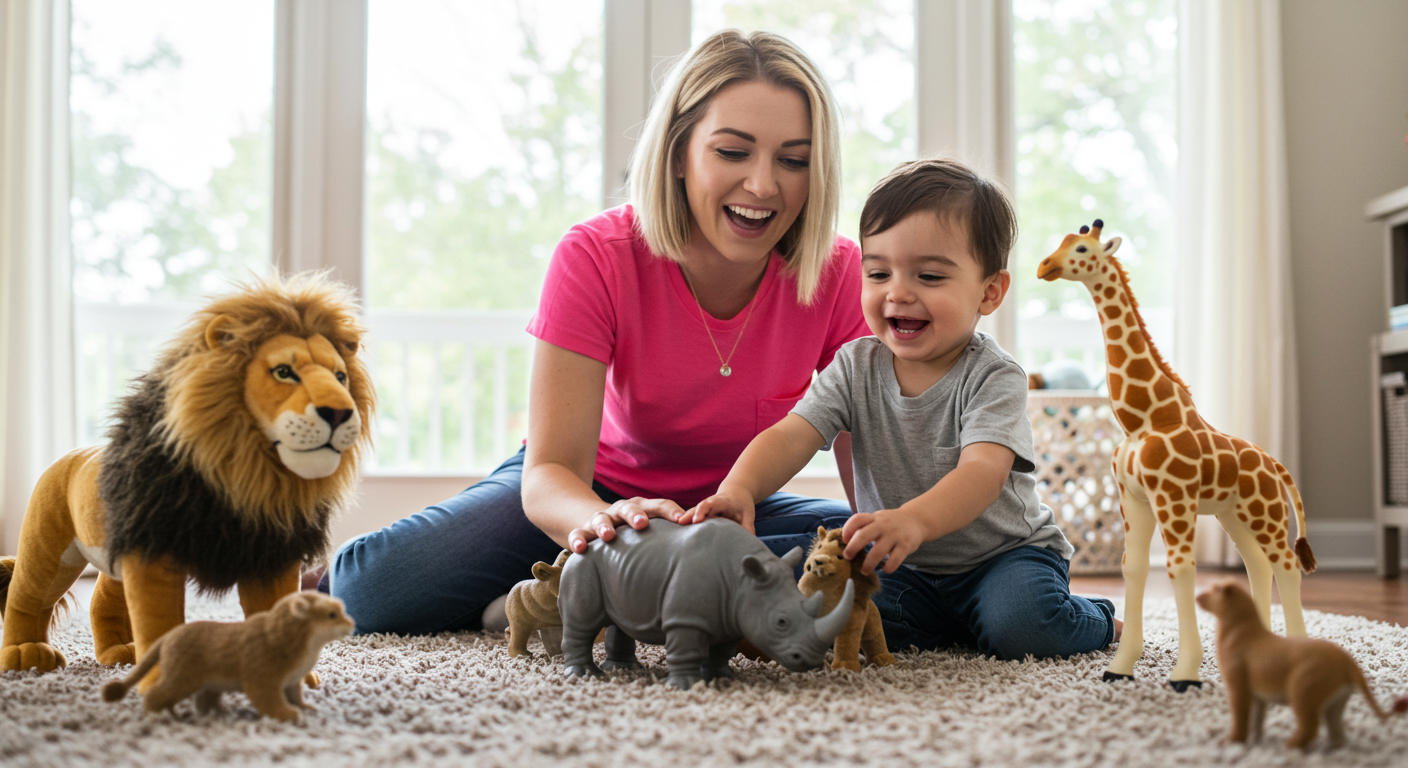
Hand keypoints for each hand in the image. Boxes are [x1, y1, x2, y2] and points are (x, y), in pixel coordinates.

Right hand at [567, 497, 685, 553]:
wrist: (597, 522)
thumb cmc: (634, 531)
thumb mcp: (652, 530)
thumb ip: (672, 537)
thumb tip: (704, 547)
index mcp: (643, 508)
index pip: (659, 506)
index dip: (670, 511)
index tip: (682, 520)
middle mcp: (622, 510)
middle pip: (630, 508)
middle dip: (636, 515)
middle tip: (642, 524)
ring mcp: (602, 519)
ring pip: (602, 519)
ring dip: (605, 527)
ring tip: (608, 536)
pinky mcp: (583, 530)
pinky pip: (579, 534)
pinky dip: (578, 540)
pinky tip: (579, 549)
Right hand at [680, 490, 755, 532]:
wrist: (736, 493)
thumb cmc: (742, 504)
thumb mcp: (748, 515)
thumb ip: (747, 529)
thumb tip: (748, 545)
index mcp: (722, 501)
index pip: (710, 503)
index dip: (702, 510)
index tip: (696, 521)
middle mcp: (710, 504)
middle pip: (698, 508)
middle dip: (689, 516)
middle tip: (679, 524)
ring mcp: (705, 509)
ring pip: (693, 513)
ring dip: (685, 521)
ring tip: (675, 533)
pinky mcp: (702, 515)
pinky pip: (693, 519)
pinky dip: (687, 525)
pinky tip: (679, 536)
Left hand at [841, 509, 925, 573]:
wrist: (917, 520)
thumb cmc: (891, 523)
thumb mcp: (877, 519)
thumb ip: (864, 528)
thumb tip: (846, 546)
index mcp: (874, 517)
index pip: (857, 519)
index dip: (848, 529)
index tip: (844, 541)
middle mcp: (883, 524)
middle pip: (864, 535)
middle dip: (853, 548)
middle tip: (847, 558)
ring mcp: (895, 535)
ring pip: (878, 551)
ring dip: (868, 564)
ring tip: (864, 571)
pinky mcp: (906, 545)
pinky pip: (895, 559)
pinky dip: (888, 567)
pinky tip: (885, 569)